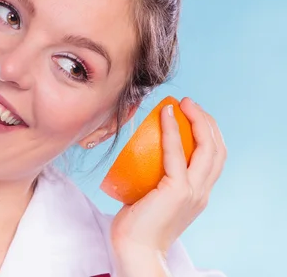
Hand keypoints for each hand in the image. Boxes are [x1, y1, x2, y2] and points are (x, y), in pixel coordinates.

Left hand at [110, 98, 226, 265]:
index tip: (192, 115)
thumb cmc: (137, 224)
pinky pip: (177, 154)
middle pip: (217, 149)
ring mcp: (193, 192)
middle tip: (188, 103)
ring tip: (182, 104)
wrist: (135, 249)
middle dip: (207, 121)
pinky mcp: (178, 191)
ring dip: (197, 120)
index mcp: (199, 194)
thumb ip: (156, 180)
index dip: (209, 133)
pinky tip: (165, 115)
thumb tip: (141, 157)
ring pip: (207, 148)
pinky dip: (173, 131)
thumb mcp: (153, 197)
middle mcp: (202, 192)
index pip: (215, 158)